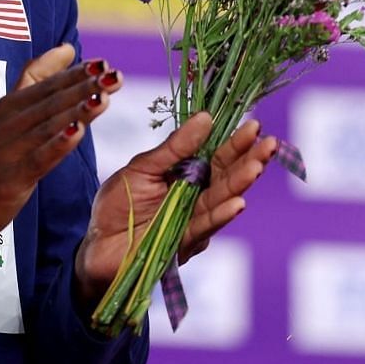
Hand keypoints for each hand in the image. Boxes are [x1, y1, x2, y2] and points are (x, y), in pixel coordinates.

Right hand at [0, 44, 117, 251]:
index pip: (48, 84)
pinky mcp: (10, 179)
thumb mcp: (8, 112)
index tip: (105, 64)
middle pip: (51, 102)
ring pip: (48, 126)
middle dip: (85, 88)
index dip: (77, 74)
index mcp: (11, 106)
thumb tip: (68, 48)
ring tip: (103, 97)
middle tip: (115, 76)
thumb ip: (37, 79)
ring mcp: (9, 151)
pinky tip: (77, 134)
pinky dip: (57, 145)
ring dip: (77, 111)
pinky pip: (37, 159)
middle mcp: (9, 123)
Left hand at [73, 113, 279, 305]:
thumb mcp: (142, 168)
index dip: (237, 142)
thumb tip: (206, 117)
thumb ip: (174, 148)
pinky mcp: (185, 243)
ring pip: (222, 200)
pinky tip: (238, 203)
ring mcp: (194, 221)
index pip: (218, 155)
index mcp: (188, 174)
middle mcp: (197, 196)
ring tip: (257, 166)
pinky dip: (221, 215)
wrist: (95, 246)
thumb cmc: (118, 205)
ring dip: (241, 184)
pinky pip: (205, 226)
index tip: (255, 126)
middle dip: (250, 160)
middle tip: (269, 144)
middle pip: (228, 176)